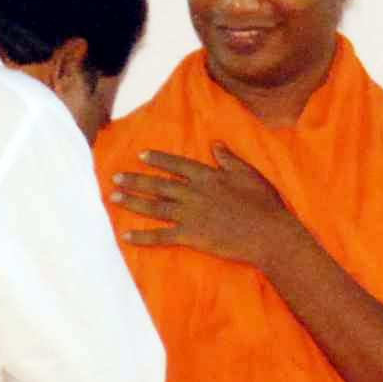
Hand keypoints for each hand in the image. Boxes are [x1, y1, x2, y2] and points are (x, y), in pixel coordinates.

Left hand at [111, 148, 303, 268]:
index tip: (141, 155)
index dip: (158, 159)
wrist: (268, 233)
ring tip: (114, 198)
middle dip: (136, 180)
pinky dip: (142, 237)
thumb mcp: (249, 173)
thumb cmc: (263, 203)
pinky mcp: (191, 236)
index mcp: (208, 176)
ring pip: (155, 207)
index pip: (177, 164)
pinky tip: (126, 235)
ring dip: (133, 202)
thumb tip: (215, 144)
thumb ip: (229, 159)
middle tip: (116, 178)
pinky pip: (161, 236)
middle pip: (159, 185)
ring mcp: (190, 215)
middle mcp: (193, 193)